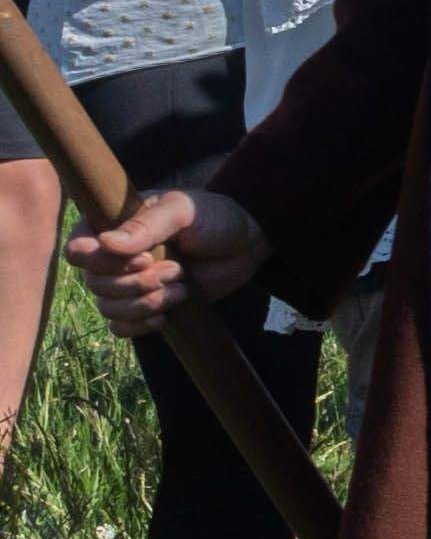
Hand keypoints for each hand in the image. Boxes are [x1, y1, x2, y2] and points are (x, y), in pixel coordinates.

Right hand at [83, 181, 255, 328]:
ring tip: (181, 289)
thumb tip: (106, 242)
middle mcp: (111, 256)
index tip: (144, 258)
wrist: (245, 245)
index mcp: (111, 226)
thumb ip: (147, 224)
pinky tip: (165, 317)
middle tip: (176, 271)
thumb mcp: (182, 211)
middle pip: (94, 283)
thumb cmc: (212, 218)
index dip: (101, 261)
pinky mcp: (143, 305)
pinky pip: (119, 327)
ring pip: (107, 307)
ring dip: (143, 304)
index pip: (78, 250)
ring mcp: (126, 282)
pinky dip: (137, 326)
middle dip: (135, 283)